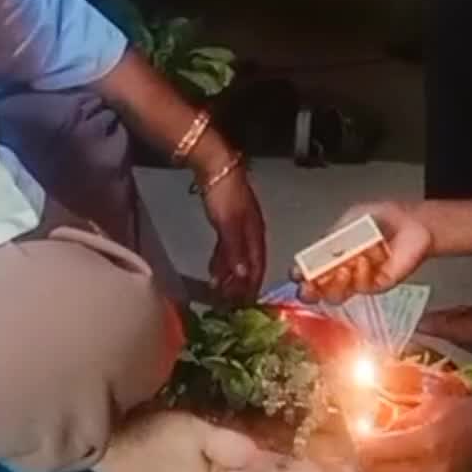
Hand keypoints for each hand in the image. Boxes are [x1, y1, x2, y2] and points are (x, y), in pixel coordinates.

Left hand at [201, 165, 267, 302]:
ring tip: (219, 291)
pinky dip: (221, 261)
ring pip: (236, 257)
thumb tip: (244, 275)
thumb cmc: (224, 194)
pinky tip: (214, 271)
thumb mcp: (228, 224)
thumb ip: (235, 250)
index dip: (253, 285)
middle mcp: (251, 233)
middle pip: (248, 264)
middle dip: (240, 284)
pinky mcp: (226, 222)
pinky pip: (226, 248)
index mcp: (256, 233)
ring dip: (229, 275)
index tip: (246, 304)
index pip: (258, 265)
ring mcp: (239, 227)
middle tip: (229, 303)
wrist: (215, 167)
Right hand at [300, 200, 432, 303]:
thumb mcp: (349, 221)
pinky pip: (361, 287)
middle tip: (310, 283)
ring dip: (335, 283)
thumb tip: (314, 252)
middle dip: (311, 290)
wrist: (409, 223)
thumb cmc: (381, 219)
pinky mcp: (376, 285)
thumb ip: (331, 237)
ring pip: (336, 296)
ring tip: (340, 268)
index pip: (308, 271)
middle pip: (318, 291)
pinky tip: (364, 260)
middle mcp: (342, 270)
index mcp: (330, 255)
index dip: (301, 275)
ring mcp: (358, 280)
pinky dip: (360, 274)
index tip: (298, 273)